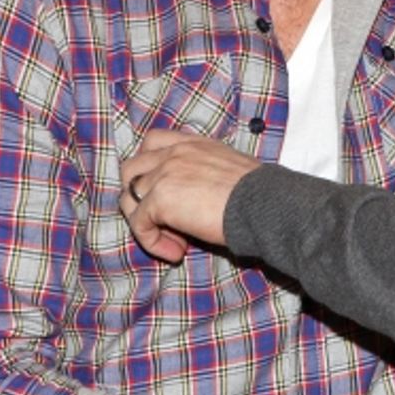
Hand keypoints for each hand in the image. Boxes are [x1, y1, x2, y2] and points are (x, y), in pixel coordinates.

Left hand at [121, 129, 259, 261]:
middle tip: (166, 222)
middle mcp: (175, 152)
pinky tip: (176, 253)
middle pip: (131, 168)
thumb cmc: (259, 195)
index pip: (154, 141)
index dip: (150, 167)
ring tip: (174, 241)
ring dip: (146, 222)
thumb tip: (195, 204)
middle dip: (140, 196)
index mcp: (194, 143)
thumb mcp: (228, 172)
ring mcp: (164, 173)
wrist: (264, 204)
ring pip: (130, 197)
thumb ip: (203, 177)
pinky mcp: (159, 198)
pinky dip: (153, 242)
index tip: (165, 192)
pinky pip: (139, 224)